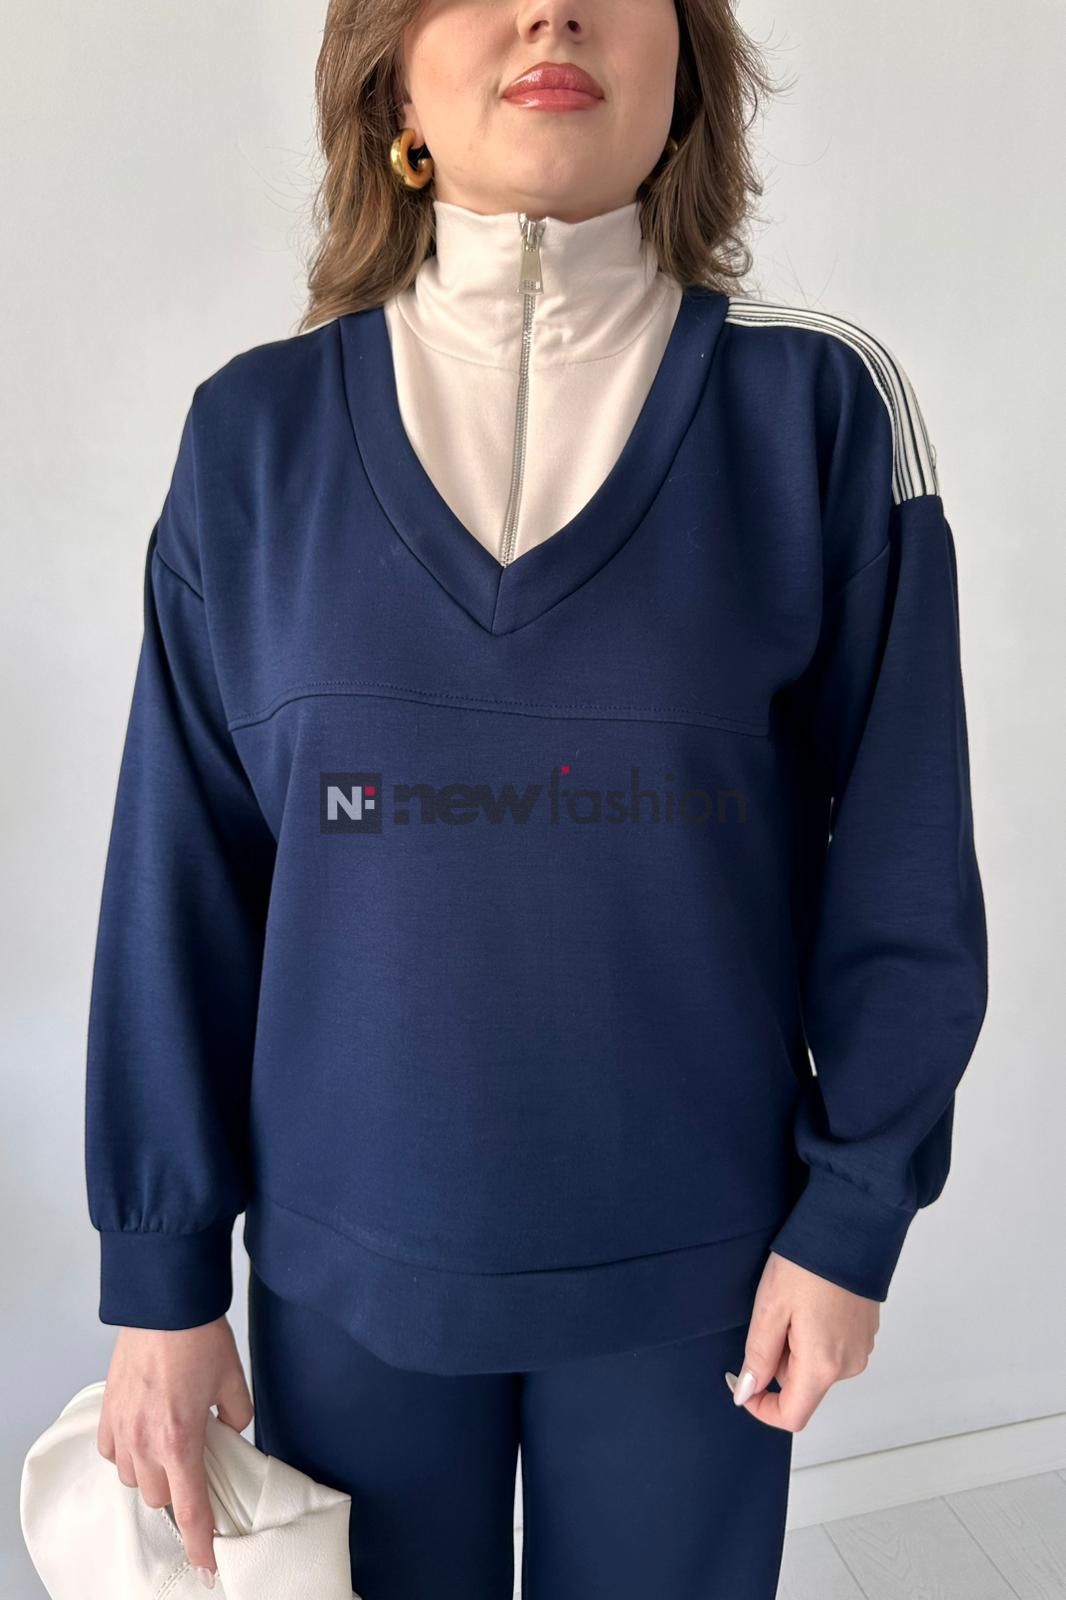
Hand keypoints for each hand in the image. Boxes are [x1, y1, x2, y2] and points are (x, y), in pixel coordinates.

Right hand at [97, 1318, 254, 1585]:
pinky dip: (128, 1454)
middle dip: (180, 1489)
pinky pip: (113, 1454)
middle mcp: (146, 1443)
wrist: (163, 1304)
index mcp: (181, 1440)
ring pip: (133, 1479)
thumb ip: (236, 1417)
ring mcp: (122, 1429)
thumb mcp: (233, 1381)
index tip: (208, 1564)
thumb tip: (229, 1433)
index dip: (200, 1542)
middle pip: (160, 1496)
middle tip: (197, 1465)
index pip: (190, 1508)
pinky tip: (144, 1434)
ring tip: (170, 1446)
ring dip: (153, 1473)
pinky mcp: (107, 1413)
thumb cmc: (200, 1338)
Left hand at [724, 1251, 879, 1429]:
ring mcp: (861, 1348)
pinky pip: (832, 1348)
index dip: (762, 1407)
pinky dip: (814, 1334)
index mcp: (823, 1365)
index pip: (792, 1416)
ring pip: (815, 1366)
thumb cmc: (808, 1264)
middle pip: (802, 1386)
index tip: (743, 1382)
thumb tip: (746, 1394)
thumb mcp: (770, 1308)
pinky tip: (811, 1300)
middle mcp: (848, 1365)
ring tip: (794, 1302)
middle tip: (772, 1315)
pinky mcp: (866, 1332)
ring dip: (796, 1346)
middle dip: (777, 1362)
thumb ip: (758, 1357)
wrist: (850, 1227)